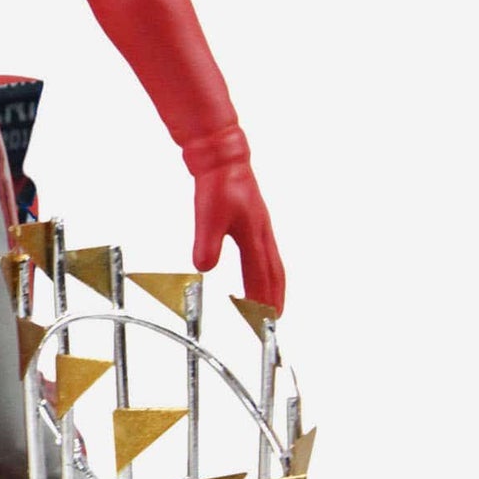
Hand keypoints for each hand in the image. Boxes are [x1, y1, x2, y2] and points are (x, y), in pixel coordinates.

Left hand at [191, 159, 285, 314]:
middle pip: (275, 273)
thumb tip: (203, 269)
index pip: (262, 276)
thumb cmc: (218, 183)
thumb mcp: (208, 216)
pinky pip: (266, 253)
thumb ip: (207, 243)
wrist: (223, 157)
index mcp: (255, 234)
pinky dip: (265, 270)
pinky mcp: (254, 222)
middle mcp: (263, 233)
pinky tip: (257, 272)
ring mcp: (261, 227)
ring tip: (270, 304)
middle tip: (272, 321)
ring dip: (273, 286)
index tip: (263, 321)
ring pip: (273, 263)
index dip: (263, 300)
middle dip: (275, 298)